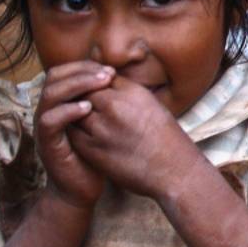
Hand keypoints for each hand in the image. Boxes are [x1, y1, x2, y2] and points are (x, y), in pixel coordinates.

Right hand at [34, 61, 113, 208]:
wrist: (82, 190)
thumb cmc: (97, 156)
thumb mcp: (102, 124)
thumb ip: (103, 103)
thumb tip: (121, 79)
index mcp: (60, 104)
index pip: (64, 73)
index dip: (85, 67)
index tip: (111, 70)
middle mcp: (48, 112)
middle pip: (54, 78)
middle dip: (82, 71)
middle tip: (107, 74)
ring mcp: (45, 128)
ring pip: (50, 94)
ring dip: (76, 85)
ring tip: (101, 84)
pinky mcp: (46, 144)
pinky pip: (50, 121)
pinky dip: (68, 111)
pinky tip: (88, 108)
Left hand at [67, 76, 204, 200]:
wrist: (174, 171)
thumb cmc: (167, 138)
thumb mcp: (151, 104)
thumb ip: (126, 91)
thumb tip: (106, 81)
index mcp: (132, 92)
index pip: (100, 76)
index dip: (95, 82)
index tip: (97, 90)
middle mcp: (115, 107)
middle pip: (84, 91)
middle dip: (83, 96)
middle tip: (86, 104)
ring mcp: (102, 129)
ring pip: (74, 111)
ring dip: (76, 114)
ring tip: (84, 120)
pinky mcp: (93, 150)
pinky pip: (73, 133)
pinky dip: (75, 131)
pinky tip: (85, 135)